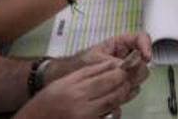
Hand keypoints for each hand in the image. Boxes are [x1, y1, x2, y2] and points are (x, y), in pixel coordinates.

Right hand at [16, 60, 130, 118]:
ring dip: (123, 97)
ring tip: (126, 89)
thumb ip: (89, 72)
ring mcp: (86, 118)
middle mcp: (82, 106)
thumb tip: (111, 64)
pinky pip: (107, 117)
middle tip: (130, 79)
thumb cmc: (47, 100)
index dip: (121, 73)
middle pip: (113, 94)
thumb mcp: (65, 81)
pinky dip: (114, 111)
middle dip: (125, 86)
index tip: (127, 68)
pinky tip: (115, 105)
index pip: (107, 79)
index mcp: (76, 90)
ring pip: (113, 106)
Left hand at [79, 33, 152, 93]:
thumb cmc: (82, 61)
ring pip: (141, 70)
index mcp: (121, 43)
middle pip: (144, 56)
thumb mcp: (97, 59)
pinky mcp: (125, 79)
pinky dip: (130, 86)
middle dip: (141, 66)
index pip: (141, 38)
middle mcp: (127, 53)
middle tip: (134, 75)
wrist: (72, 74)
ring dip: (135, 77)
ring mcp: (128, 67)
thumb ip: (113, 62)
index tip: (147, 58)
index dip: (147, 45)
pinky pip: (134, 81)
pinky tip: (121, 89)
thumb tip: (129, 66)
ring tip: (124, 83)